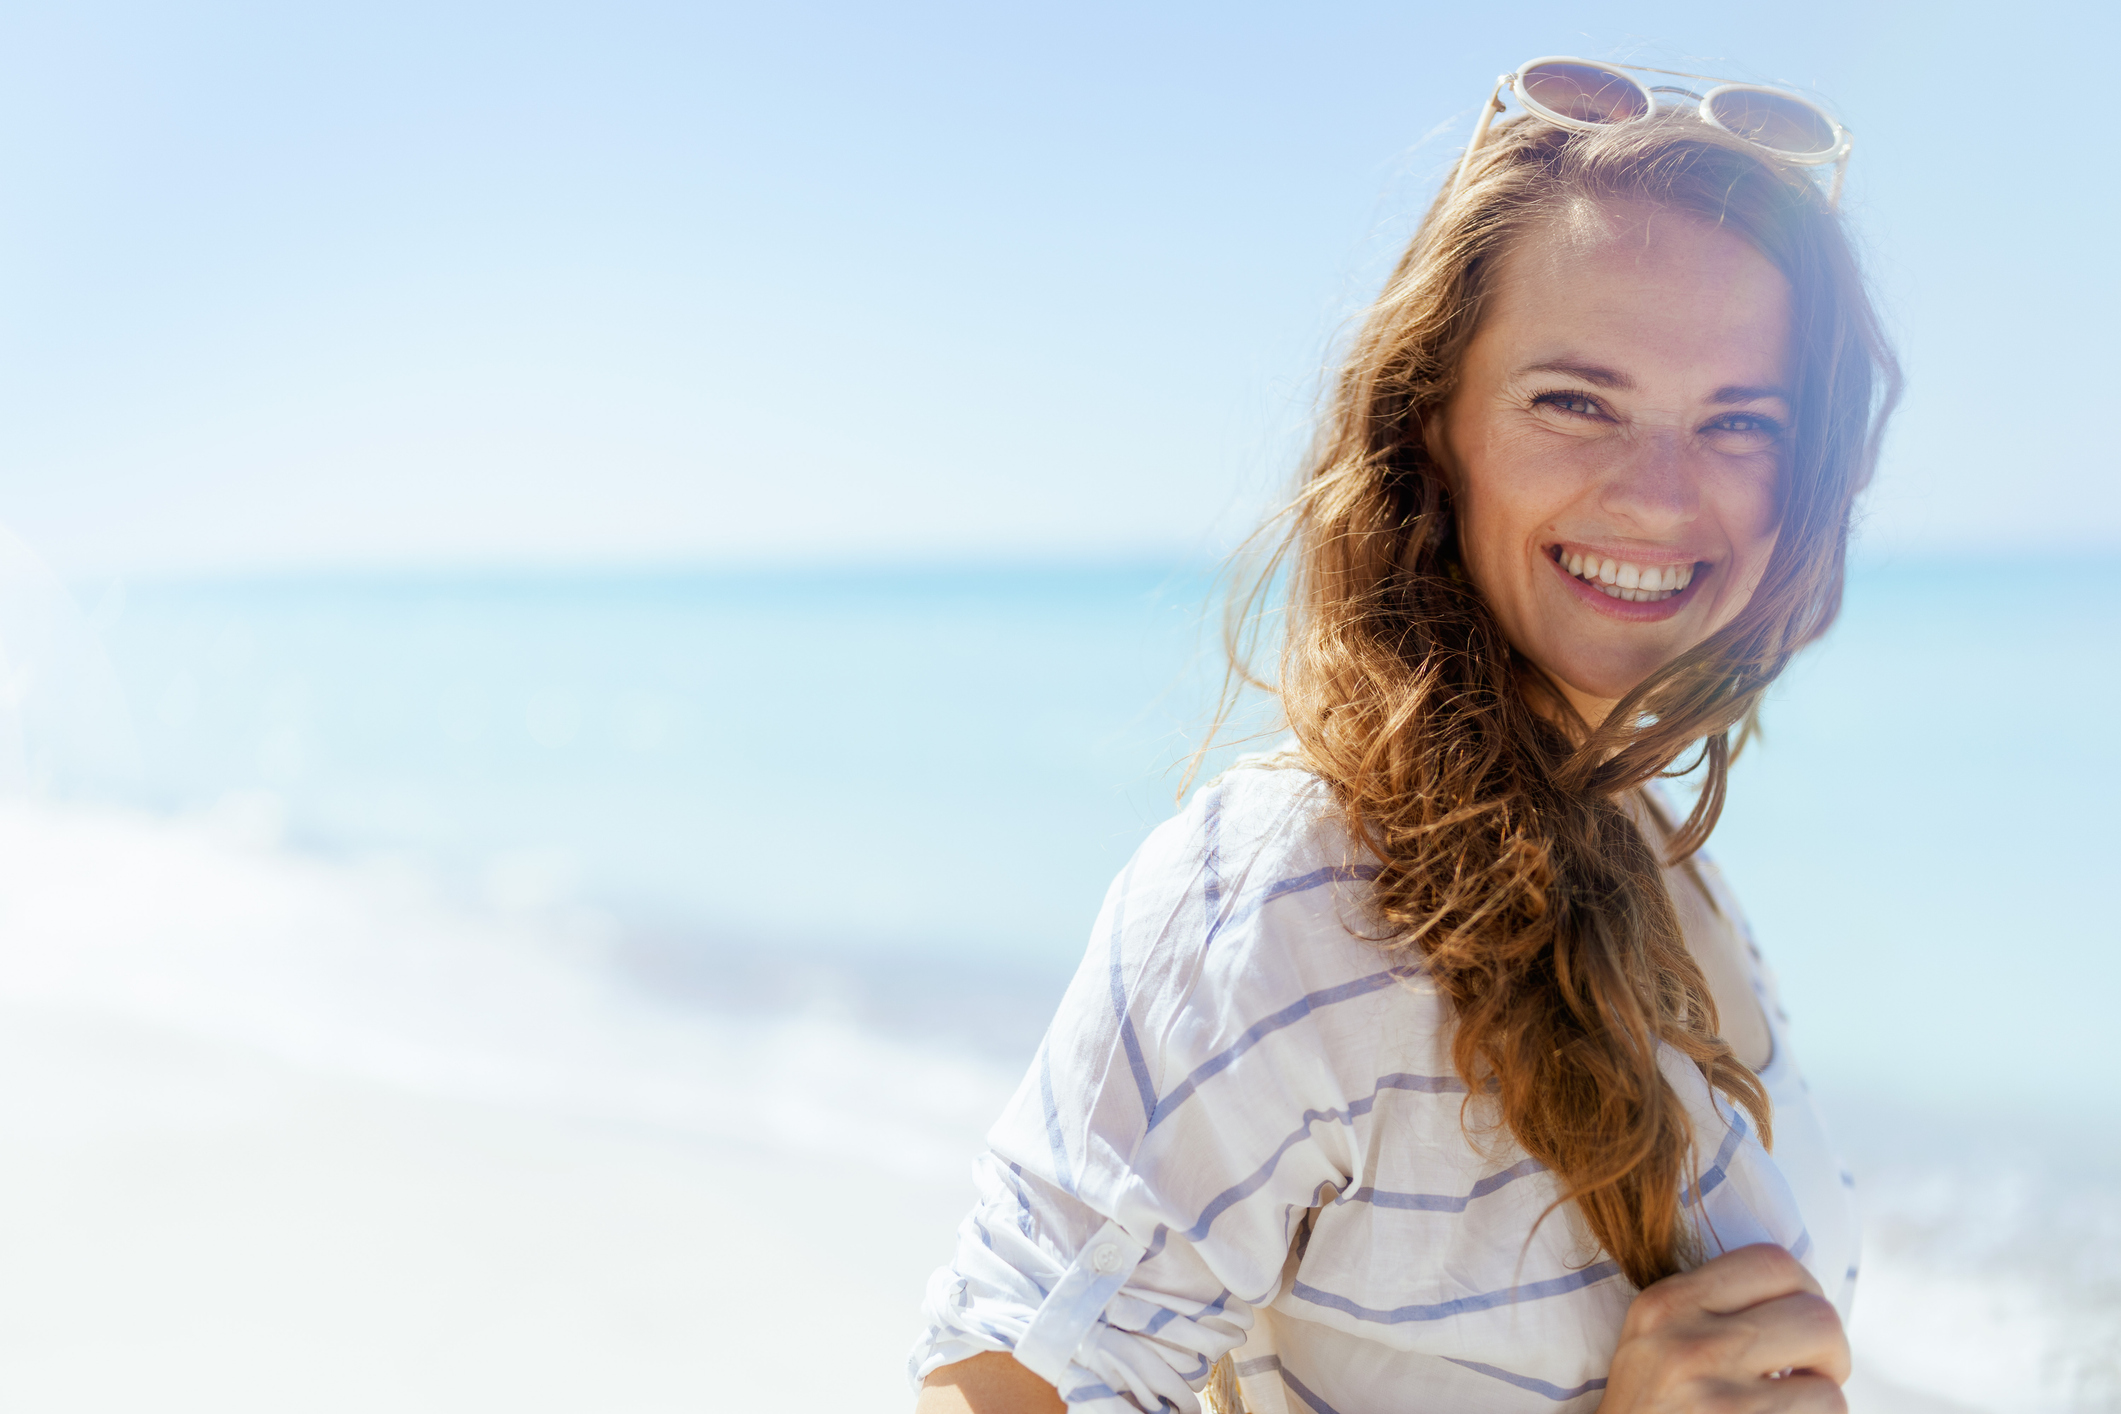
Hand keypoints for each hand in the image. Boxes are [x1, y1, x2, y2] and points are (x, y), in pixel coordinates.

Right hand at [1598, 1244, 1849, 1412]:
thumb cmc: (1655, 1413)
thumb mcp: (1657, 1343)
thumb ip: (1714, 1311)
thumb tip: (1807, 1300)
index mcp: (1664, 1304)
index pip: (1774, 1262)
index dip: (1806, 1294)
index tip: (1796, 1330)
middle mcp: (1684, 1343)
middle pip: (1818, 1315)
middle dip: (1831, 1353)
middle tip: (1810, 1379)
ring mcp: (1714, 1399)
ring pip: (1830, 1382)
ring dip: (1823, 1406)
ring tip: (1791, 1412)